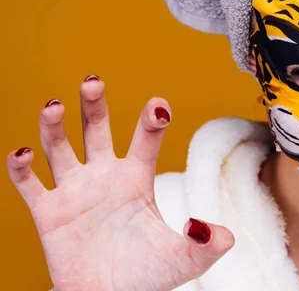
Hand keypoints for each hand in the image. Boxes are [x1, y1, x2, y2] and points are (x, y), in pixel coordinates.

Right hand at [6, 77, 233, 290]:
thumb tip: (222, 233)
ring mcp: (74, 191)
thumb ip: (207, 245)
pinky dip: (22, 168)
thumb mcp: (185, 260)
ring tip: (54, 105)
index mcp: (137, 179)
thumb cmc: (147, 276)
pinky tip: (22, 153)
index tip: (159, 105)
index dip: (152, 120)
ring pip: (60, 147)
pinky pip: (31, 184)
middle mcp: (104, 176)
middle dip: (93, 104)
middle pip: (95, 128)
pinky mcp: (48, 212)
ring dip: (54, 125)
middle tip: (93, 80)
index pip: (145, 140)